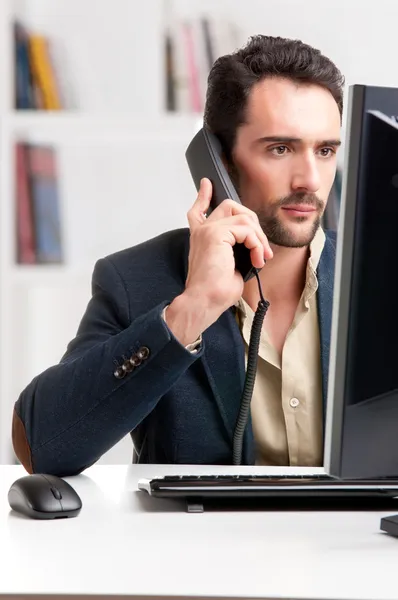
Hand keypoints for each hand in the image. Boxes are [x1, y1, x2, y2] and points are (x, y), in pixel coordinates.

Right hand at [165, 178, 272, 345]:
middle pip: (230, 206)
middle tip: (261, 247)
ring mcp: (207, 230)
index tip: (206, 184)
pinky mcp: (215, 234)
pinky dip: (257, 244)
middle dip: (252, 221)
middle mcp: (201, 231)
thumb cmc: (215, 292)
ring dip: (259, 238)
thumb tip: (256, 247)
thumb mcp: (231, 267)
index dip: (203, 196)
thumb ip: (238, 249)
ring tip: (261, 258)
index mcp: (201, 238)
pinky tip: (257, 259)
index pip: (198, 211)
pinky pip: (246, 229)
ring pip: (244, 217)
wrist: (205, 301)